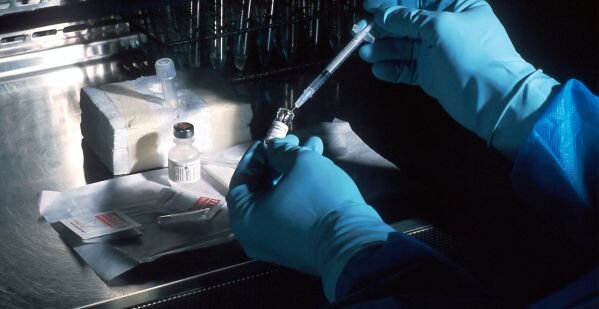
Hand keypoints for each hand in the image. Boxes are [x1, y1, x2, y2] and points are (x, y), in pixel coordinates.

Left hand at [226, 136, 393, 300]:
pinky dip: (300, 190)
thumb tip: (274, 148)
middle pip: (262, 188)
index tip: (269, 139)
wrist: (352, 243)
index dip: (256, 155)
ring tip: (314, 146)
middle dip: (280, 160)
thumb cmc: (319, 199)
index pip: (241, 179)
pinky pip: (290, 212)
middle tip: (294, 140)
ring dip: (294, 171)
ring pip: (280, 197)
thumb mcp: (301, 163)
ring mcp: (275, 243)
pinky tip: (320, 166)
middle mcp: (254, 235)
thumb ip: (281, 150)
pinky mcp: (296, 245)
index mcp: (244, 218)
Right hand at [360, 0, 559, 157]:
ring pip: (404, 46)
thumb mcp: (440, 27)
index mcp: (456, 6)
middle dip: (383, 26)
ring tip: (365, 53)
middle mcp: (445, 26)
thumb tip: (383, 16)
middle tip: (359, 31)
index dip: (392, 2)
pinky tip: (378, 69)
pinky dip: (392, 68)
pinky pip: (407, 68)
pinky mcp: (431, 75)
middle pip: (407, 22)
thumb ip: (409, 20)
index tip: (368, 5)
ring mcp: (437, 52)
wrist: (492, 98)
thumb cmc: (471, 54)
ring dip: (383, 48)